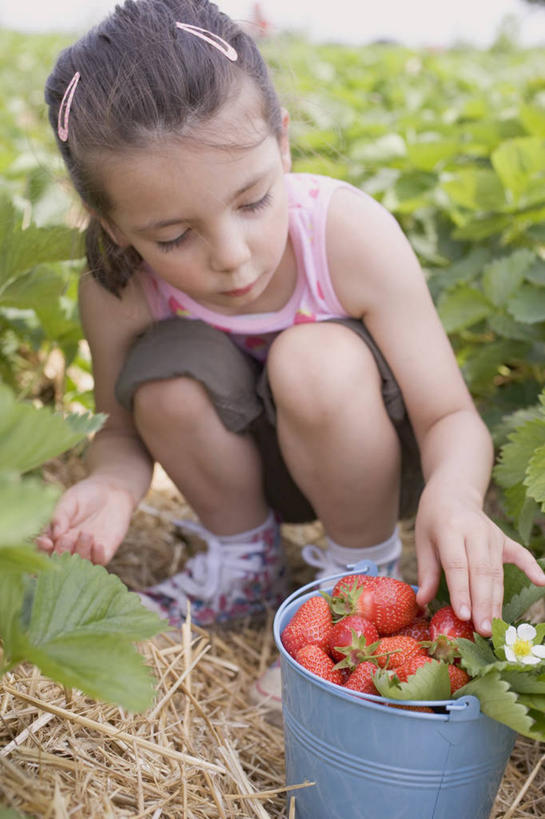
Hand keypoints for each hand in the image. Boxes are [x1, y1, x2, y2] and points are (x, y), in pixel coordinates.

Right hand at [36, 477, 134, 564]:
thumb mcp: (70, 500)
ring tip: (86, 533)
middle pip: (60, 556)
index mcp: (56, 533)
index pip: (44, 545)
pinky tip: (98, 544)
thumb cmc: (87, 495)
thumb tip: (55, 534)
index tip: (46, 543)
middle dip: (62, 550)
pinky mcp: (104, 552)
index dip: (42, 547)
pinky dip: (97, 556)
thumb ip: (60, 515)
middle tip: (67, 538)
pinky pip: (99, 562)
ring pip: (79, 562)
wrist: (113, 492)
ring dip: (80, 551)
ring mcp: (86, 550)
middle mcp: (69, 545)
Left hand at [414, 485, 544, 636]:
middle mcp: (475, 531)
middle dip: (482, 603)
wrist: (452, 494)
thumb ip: (426, 572)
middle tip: (483, 629)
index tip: (463, 615)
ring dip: (497, 600)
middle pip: (481, 571)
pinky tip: (542, 582)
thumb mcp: (423, 541)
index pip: (457, 565)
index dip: (461, 591)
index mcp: (451, 529)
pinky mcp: (505, 540)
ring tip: (496, 626)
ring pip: (497, 572)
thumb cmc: (434, 521)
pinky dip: (531, 568)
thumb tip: (422, 602)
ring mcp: (493, 535)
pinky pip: (521, 555)